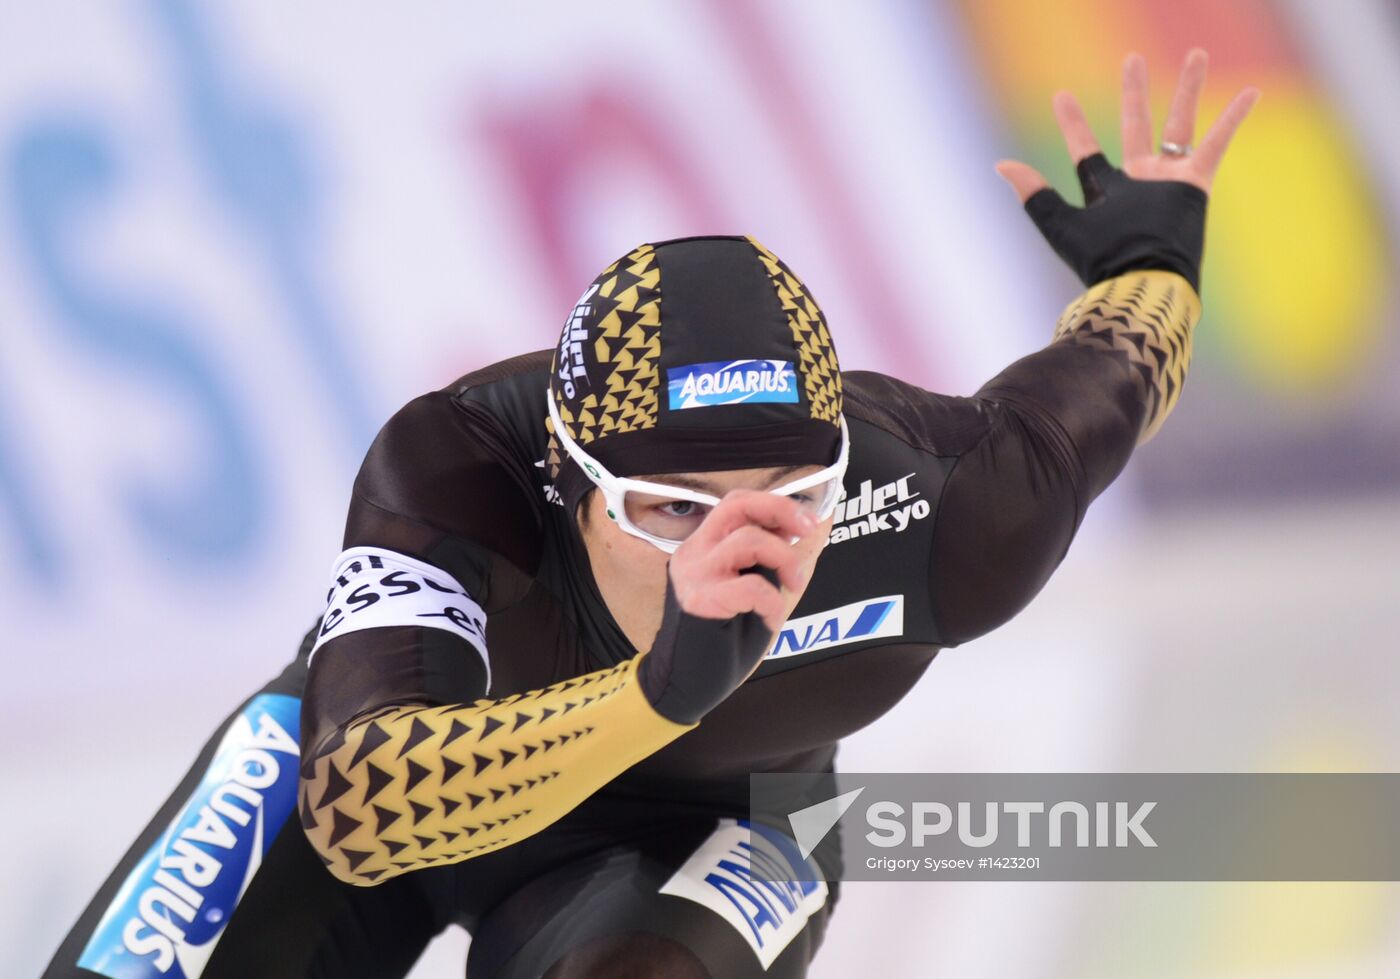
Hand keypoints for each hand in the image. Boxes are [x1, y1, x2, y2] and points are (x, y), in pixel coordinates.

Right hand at [638, 490, 819, 724]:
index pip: (736, 503)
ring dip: (784, 559)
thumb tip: (798, 530)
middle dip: (779, 510)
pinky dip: (771, 602)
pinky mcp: (699, 600)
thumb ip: (764, 560)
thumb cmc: (720, 640)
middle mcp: (693, 552)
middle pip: (737, 505)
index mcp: (703, 546)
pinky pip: (751, 586)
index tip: (806, 521)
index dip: (775, 504)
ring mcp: (693, 574)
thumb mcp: (748, 589)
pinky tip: (769, 619)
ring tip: (793, 585)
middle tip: (806, 529)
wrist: (686, 684)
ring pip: (748, 540)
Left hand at [994, 50, 1259, 290]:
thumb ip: (1034, 194)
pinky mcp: (1196, 183)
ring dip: (1188, 87)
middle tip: (1131, 59)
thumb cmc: (1100, 259)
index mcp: (1106, 190)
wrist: (1142, 279)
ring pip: (1180, 122)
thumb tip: (1000, 164)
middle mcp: (1139, 181)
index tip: (1060, 95)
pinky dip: (1234, 117)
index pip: (1086, 149)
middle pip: (1136, 124)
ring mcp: (1169, 180)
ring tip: (1196, 53)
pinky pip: (1218, 142)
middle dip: (1133, 92)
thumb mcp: (1059, 224)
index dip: (1073, 124)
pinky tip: (1252, 91)